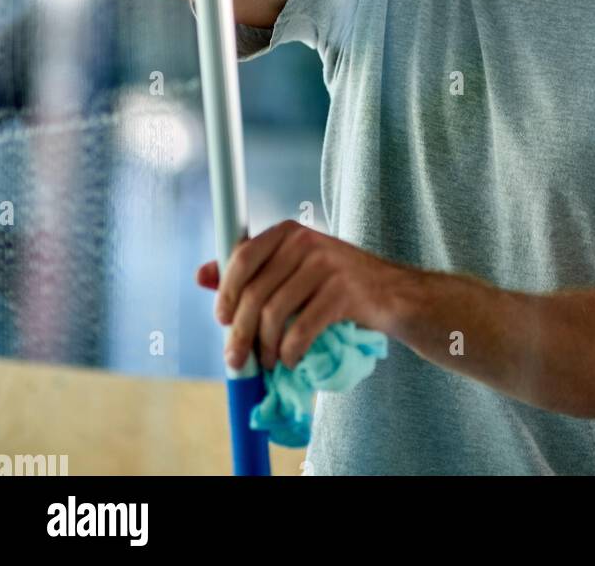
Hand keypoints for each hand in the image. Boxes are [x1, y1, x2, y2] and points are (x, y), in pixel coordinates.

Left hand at [196, 220, 409, 370]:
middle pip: (256, 291)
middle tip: (235, 360)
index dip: (226, 291)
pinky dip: (289, 353)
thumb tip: (201, 275)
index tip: (222, 319)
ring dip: (265, 348)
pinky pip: (301, 330)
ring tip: (267, 363)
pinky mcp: (343, 291)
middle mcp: (306, 240)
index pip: (243, 256)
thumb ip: (251, 271)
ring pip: (275, 314)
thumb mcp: (293, 269)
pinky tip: (289, 361)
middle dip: (240, 332)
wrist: (393, 294)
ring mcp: (326, 264)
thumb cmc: (336, 284)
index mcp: (289, 231)